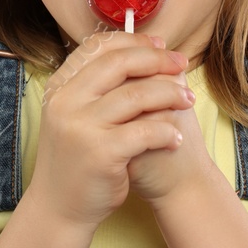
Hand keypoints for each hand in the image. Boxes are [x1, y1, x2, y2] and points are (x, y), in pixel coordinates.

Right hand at [29, 30, 193, 229]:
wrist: (60, 206)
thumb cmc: (77, 158)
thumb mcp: (75, 115)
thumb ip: (97, 87)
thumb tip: (145, 54)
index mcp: (60, 87)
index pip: (97, 47)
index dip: (133, 41)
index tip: (160, 47)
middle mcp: (66, 102)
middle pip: (119, 63)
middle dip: (157, 60)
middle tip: (182, 64)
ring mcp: (81, 127)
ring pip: (137, 95)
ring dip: (170, 94)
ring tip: (187, 101)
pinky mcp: (101, 153)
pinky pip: (146, 132)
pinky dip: (166, 132)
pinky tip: (175, 138)